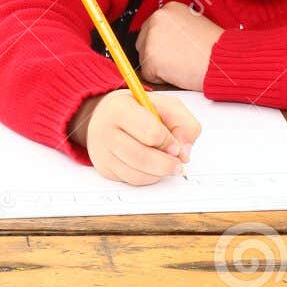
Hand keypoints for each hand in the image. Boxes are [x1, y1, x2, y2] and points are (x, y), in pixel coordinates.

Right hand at [74, 91, 201, 185]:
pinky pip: (131, 181)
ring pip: (136, 174)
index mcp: (120, 108)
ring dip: (158, 173)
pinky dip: (148, 178)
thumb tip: (184, 154)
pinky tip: (153, 168)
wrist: (108, 116)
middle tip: (178, 165)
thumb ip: (183, 123)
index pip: (150, 131)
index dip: (168, 142)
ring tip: (167, 165)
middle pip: (140, 157)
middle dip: (165, 164)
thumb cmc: (140, 110)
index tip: (175, 146)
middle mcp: (105, 130)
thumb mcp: (166, 106)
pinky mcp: (104, 168)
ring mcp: (102, 151)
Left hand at [135, 3, 223, 90]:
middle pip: (143, 43)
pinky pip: (148, 75)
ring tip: (181, 64)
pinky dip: (160, 79)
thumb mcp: (193, 26)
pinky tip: (178, 72)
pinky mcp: (150, 58)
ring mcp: (151, 38)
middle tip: (178, 59)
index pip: (152, 29)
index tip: (173, 50)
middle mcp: (157, 19)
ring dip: (159, 67)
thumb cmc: (214, 47)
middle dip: (156, 55)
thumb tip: (164, 42)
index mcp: (169, 9)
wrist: (221, 60)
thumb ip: (174, 30)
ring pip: (144, 59)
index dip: (162, 44)